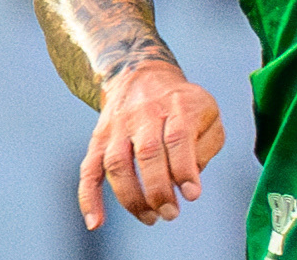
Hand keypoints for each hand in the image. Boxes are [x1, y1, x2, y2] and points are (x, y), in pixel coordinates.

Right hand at [79, 62, 223, 230]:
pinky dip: (89, 198)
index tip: (192, 194)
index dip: (184, 169)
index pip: (178, 137)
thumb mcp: (207, 112)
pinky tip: (96, 222)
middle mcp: (145, 112)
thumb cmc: (182, 104)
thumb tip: (191, 179)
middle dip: (159, 189)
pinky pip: (89, 170)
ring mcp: (118, 126)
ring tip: (150, 217)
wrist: (142, 73)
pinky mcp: (99, 138)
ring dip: (131, 197)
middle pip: (148, 151)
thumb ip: (207, 145)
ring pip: (117, 163)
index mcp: (176, 104)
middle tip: (170, 213)